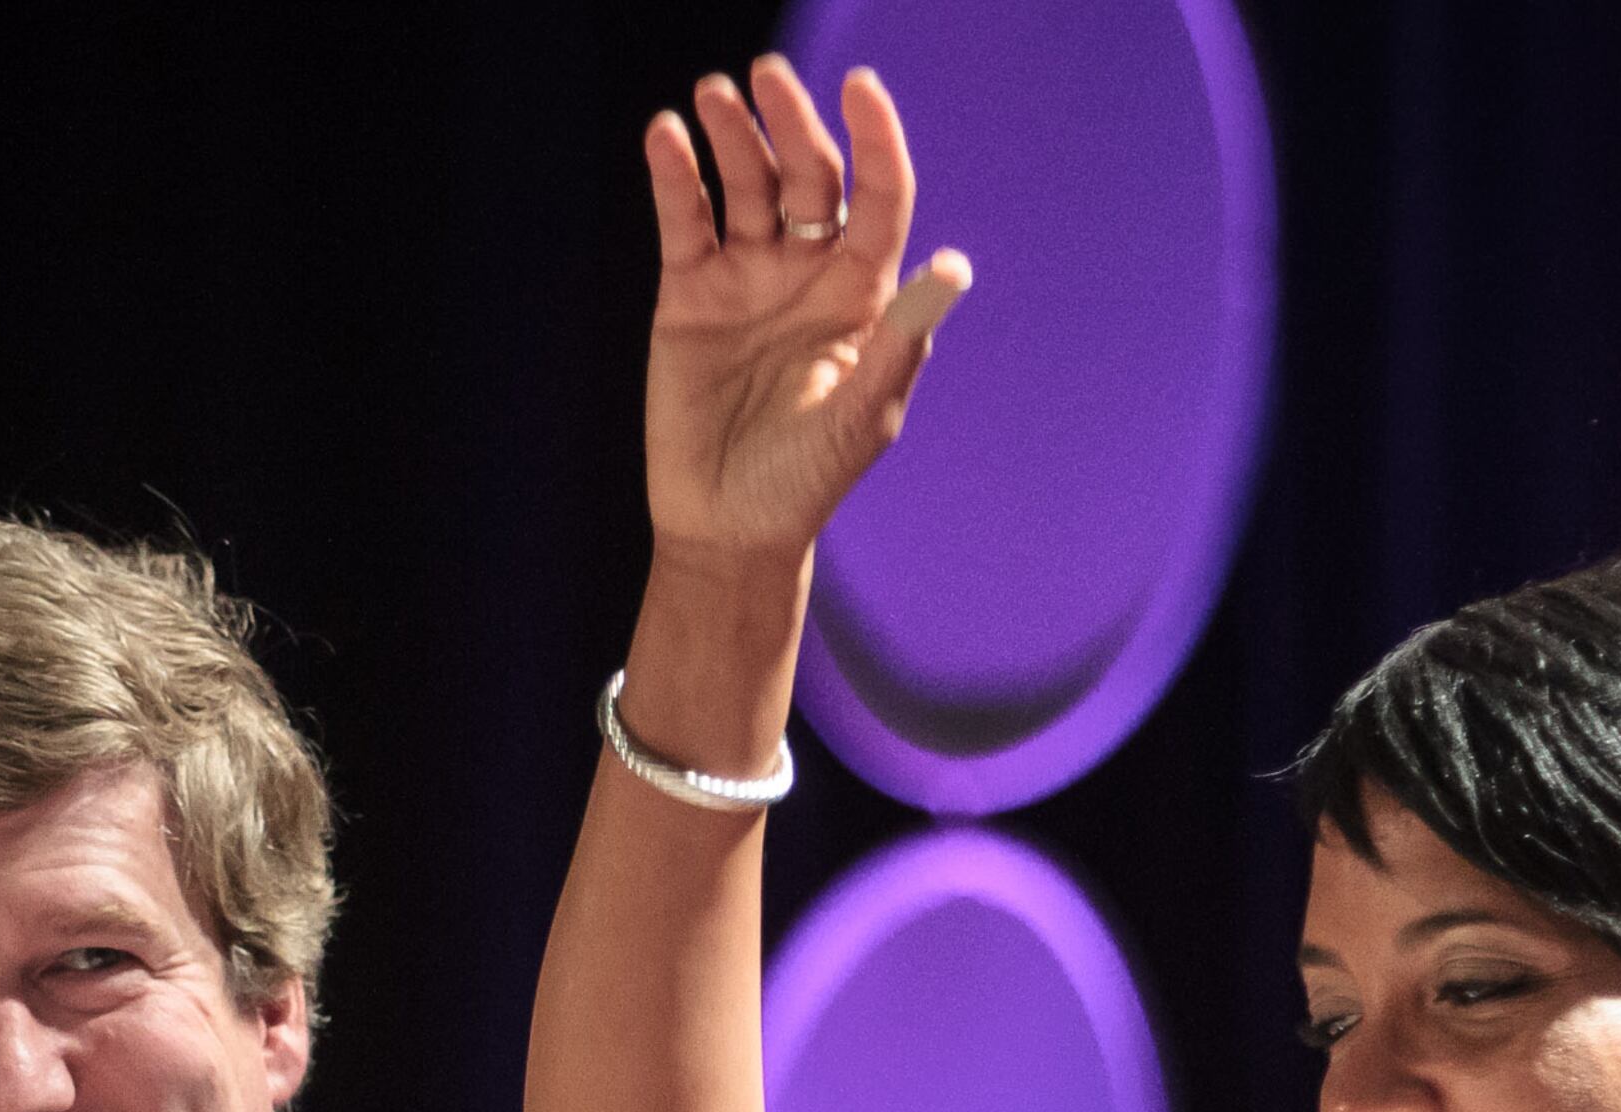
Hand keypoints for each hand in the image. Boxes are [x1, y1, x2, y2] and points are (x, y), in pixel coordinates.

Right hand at [639, 56, 970, 568]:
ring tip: (711, 96)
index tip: (861, 87)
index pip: (877, 196)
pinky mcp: (689, 291)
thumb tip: (952, 267)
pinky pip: (686, 219)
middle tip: (766, 75)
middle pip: (806, 175)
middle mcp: (808, 271)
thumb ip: (901, 341)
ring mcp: (747, 276)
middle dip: (790, 122)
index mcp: (862, 292)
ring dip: (731, 135)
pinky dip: (676, 175)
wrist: (726, 527)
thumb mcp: (863, 417)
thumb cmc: (807, 482)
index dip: (875, 140)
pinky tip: (667, 136)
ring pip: (743, 184)